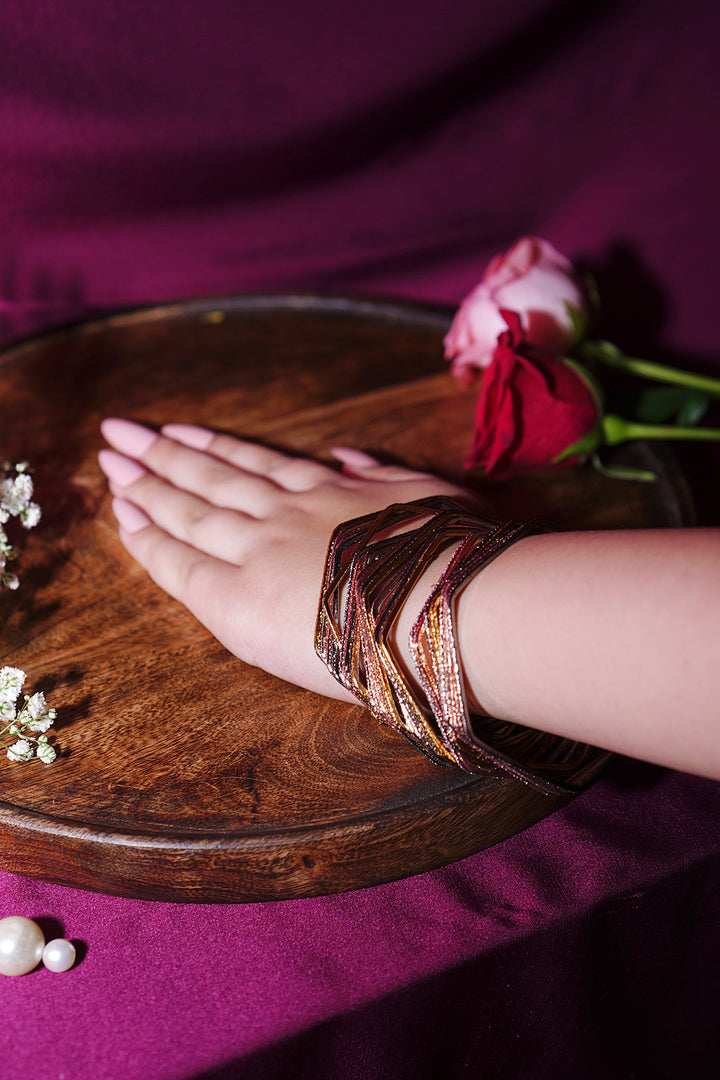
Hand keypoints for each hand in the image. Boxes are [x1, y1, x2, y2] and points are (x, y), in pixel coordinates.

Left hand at [98, 419, 483, 699]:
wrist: (447, 602)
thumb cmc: (458, 553)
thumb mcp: (432, 494)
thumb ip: (381, 474)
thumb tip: (344, 455)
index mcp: (331, 492)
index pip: (256, 465)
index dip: (212, 447)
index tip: (177, 431)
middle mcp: (286, 512)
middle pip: (210, 476)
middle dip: (161, 453)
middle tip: (118, 432)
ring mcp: (259, 550)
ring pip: (189, 511)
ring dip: (146, 484)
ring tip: (109, 463)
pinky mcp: (239, 600)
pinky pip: (181, 566)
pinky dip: (149, 541)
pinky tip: (124, 520)